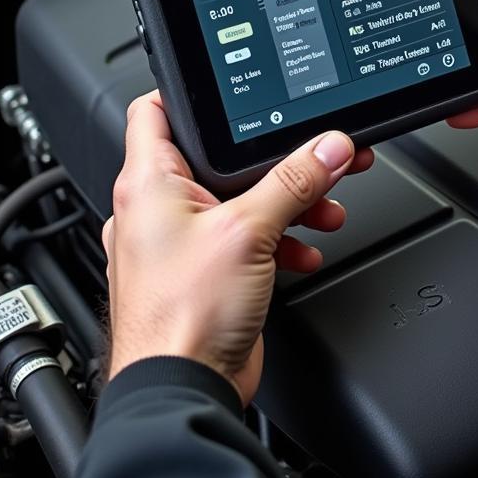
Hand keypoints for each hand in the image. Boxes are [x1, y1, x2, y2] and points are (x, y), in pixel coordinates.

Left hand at [104, 91, 372, 404]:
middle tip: (315, 151)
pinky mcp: (207, 272)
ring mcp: (183, 242)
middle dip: (274, 158)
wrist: (184, 389)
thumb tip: (328, 147)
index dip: (197, 92)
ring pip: (242, 199)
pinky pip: (249, 238)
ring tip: (324, 206)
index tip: (240, 88)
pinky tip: (306, 247)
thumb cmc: (181, 316)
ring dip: (287, 201)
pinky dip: (281, 237)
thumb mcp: (248, 230)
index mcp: (149, 183)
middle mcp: (160, 208)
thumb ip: (294, 182)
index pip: (157, 110)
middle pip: (220, 158)